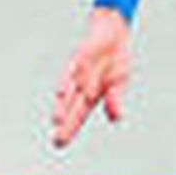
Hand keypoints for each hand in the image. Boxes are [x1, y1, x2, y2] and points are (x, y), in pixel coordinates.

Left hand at [52, 7, 131, 147]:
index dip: (70, 129)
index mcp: (91, 94)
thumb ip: (115, 100)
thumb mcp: (118, 82)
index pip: (78, 115)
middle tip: (57, 142)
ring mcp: (79, 72)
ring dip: (64, 106)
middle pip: (71, 108)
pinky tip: (61, 93)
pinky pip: (73, 70)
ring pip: (69, 92)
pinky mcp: (79, 58)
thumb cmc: (114, 59)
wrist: (112, 31)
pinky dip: (68, 81)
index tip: (61, 143)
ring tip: (57, 121)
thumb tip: (116, 119)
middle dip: (66, 124)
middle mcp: (81, 85)